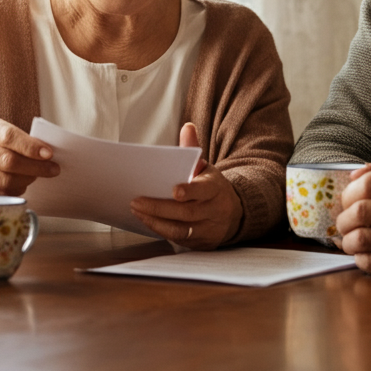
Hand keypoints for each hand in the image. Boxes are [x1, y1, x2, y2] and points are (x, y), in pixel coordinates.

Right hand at [0, 117, 58, 195]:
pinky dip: (16, 191)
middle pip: (8, 161)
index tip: (49, 153)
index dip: (30, 146)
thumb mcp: (7, 133)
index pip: (9, 137)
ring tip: (36, 175)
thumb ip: (24, 141)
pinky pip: (0, 195)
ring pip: (5, 181)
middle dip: (35, 167)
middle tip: (53, 169)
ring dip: (27, 180)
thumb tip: (49, 155)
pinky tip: (22, 184)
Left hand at [130, 122, 243, 248]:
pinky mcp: (202, 244)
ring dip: (156, 222)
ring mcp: (209, 229)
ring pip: (182, 230)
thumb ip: (193, 149)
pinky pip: (180, 240)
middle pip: (187, 212)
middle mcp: (215, 210)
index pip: (204, 190)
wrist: (234, 212)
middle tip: (136, 201)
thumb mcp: (206, 167)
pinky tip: (147, 222)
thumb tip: (187, 127)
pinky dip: (161, 231)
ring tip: (137, 212)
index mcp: (216, 188)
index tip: (173, 191)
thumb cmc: (211, 186)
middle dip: (159, 208)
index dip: (190, 191)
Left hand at [335, 165, 370, 274]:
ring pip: (361, 239)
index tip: (348, 200)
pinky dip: (360, 258)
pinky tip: (363, 253)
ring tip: (350, 239)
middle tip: (345, 221)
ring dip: (347, 240)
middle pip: (360, 212)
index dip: (349, 193)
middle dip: (344, 218)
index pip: (368, 185)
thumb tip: (352, 177)